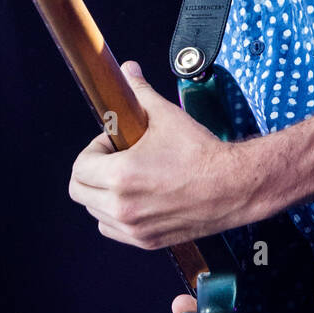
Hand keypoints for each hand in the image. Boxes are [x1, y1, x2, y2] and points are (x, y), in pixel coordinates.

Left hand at [69, 61, 249, 247]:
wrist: (235, 187)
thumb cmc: (202, 154)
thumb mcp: (166, 116)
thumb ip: (139, 92)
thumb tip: (128, 70)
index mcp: (121, 176)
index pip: (79, 167)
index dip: (93, 150)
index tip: (113, 142)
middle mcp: (123, 207)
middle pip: (79, 192)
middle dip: (91, 171)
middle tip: (115, 158)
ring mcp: (134, 228)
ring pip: (94, 212)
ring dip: (102, 193)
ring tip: (129, 176)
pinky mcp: (147, 241)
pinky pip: (112, 229)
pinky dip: (115, 215)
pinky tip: (136, 197)